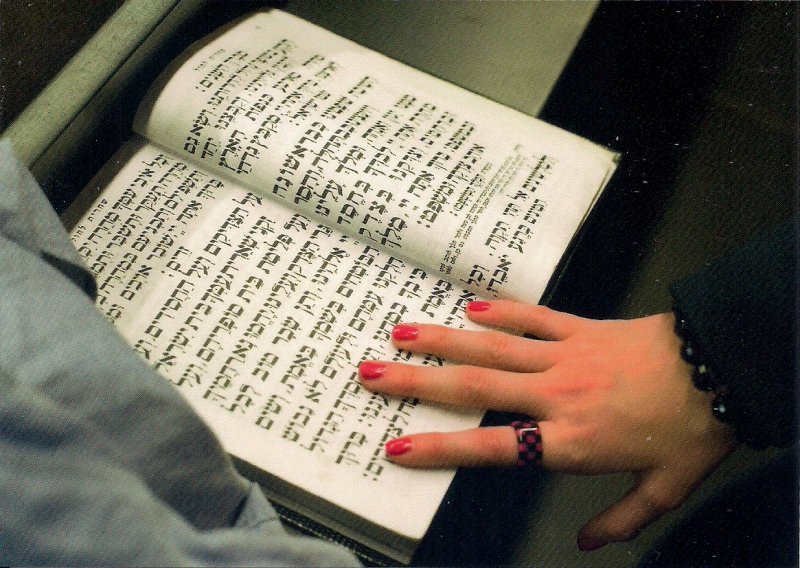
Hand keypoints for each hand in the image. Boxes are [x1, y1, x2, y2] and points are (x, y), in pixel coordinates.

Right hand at [358, 300, 736, 550]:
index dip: (440, 448)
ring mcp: (565, 356)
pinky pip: (534, 317)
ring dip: (443, 340)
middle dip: (416, 383)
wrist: (723, 366)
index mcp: (571, 441)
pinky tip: (471, 303)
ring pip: (492, 346)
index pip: (491, 447)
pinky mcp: (581, 328)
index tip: (397, 448)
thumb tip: (589, 545)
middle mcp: (555, 396)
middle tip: (372, 374)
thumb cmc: (693, 429)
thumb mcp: (664, 489)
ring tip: (400, 333)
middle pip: (474, 387)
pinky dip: (501, 309)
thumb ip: (621, 519)